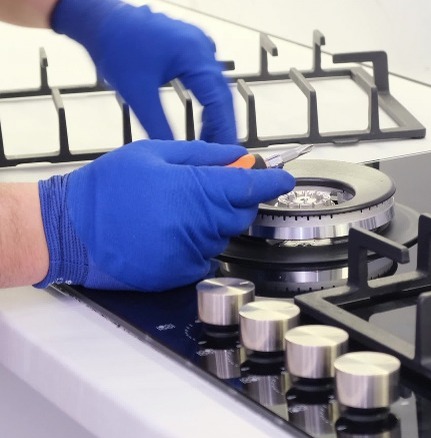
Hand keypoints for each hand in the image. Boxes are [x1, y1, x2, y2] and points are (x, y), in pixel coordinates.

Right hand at [36, 140, 294, 291]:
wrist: (67, 229)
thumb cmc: (106, 189)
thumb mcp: (154, 153)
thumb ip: (204, 155)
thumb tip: (239, 156)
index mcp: (195, 190)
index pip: (251, 186)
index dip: (272, 181)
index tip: (284, 179)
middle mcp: (198, 225)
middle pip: (242, 213)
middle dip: (236, 199)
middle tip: (207, 188)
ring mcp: (190, 252)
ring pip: (224, 235)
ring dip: (213, 222)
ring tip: (173, 210)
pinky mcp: (179, 274)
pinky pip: (206, 257)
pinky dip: (197, 244)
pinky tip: (169, 232)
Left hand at [51, 0, 235, 142]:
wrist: (101, 21)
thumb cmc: (115, 44)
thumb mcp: (137, 93)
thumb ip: (158, 125)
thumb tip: (175, 150)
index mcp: (195, 55)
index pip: (219, 101)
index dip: (224, 129)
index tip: (226, 151)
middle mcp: (202, 48)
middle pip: (222, 96)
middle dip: (222, 126)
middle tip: (220, 153)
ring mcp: (199, 47)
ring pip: (217, 89)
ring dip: (215, 116)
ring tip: (210, 141)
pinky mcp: (192, 51)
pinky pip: (208, 80)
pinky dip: (208, 103)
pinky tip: (203, 120)